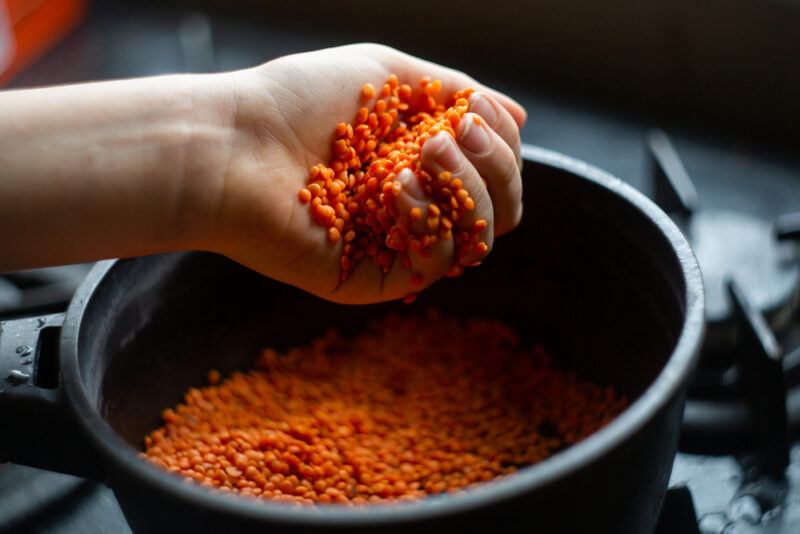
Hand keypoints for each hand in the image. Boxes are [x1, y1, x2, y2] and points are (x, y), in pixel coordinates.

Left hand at [196, 43, 525, 303]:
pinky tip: (394, 188)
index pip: (495, 169)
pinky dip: (429, 222)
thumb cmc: (297, 100)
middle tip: (453, 133)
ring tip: (424, 153)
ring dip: (469, 188)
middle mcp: (415, 203)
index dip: (502, 144)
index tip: (472, 113)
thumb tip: (518, 115)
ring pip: (479, 237)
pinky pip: (434, 262)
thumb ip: (454, 90)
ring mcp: (395, 242)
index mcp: (421, 159)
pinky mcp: (372, 278)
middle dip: (495, 166)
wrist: (231, 146)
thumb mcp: (386, 72)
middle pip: (501, 207)